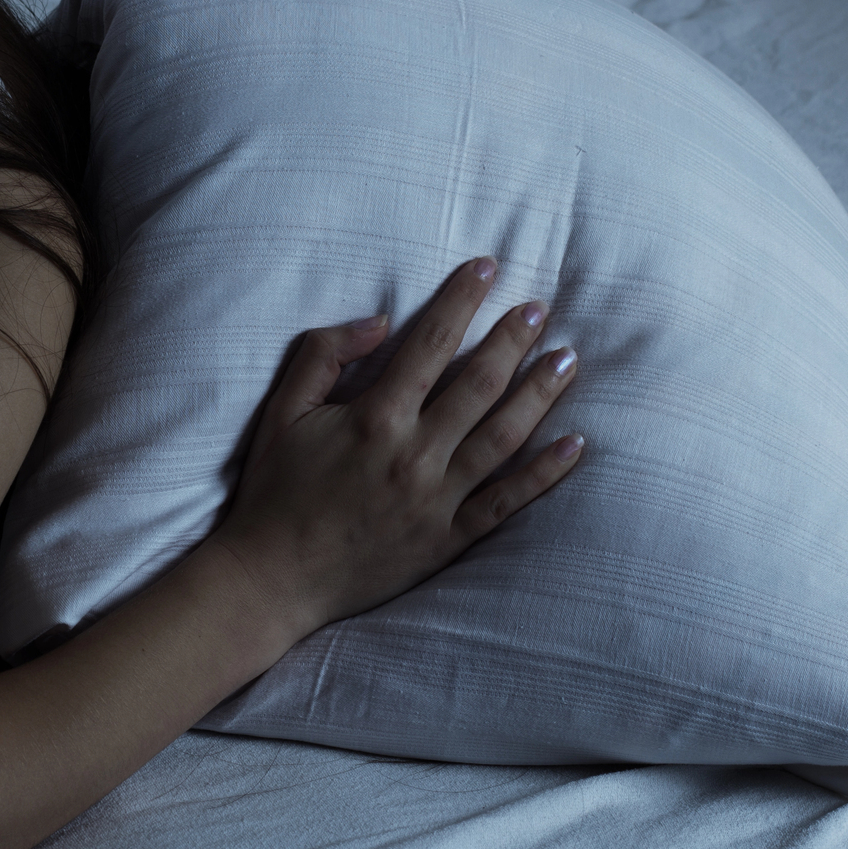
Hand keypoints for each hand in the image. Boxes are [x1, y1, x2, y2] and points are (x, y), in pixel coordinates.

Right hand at [207, 256, 582, 636]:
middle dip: (512, 339)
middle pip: (479, 384)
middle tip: (539, 308)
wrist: (272, 579)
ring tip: (566, 358)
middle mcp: (413, 456)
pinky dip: (544, 474)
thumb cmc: (274, 491)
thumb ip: (323, 355)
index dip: (462, 301)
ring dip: (539, 394)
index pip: (431, 344)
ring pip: (503, 437)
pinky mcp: (446, 540)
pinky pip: (505, 502)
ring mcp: (435, 501)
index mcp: (374, 419)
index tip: (487, 269)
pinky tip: (575, 444)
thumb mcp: (282, 412)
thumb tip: (379, 322)